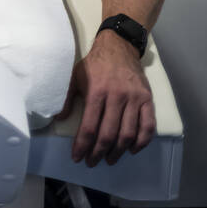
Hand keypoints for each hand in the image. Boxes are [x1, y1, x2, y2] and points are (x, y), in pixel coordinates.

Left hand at [58, 30, 154, 166]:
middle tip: (92, 162)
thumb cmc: (95, 63)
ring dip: (118, 152)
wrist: (119, 45)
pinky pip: (148, 126)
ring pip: (127, 134)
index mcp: (96, 91)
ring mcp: (134, 98)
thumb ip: (67, 97)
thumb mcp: (75, 75)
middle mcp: (116, 96)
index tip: (78, 157)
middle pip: (108, 134)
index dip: (83, 146)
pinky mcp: (147, 99)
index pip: (89, 126)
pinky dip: (141, 142)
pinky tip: (132, 149)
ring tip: (109, 160)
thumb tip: (58, 118)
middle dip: (98, 153)